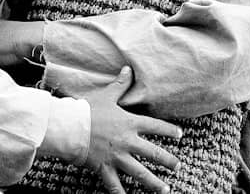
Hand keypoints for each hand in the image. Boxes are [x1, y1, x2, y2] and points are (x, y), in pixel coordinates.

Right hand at [83, 67, 181, 193]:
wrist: (69, 126)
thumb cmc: (87, 110)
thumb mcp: (107, 95)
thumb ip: (120, 84)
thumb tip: (129, 68)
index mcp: (130, 123)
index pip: (156, 126)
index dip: (170, 130)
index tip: (180, 135)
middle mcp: (127, 142)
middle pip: (153, 153)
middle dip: (168, 160)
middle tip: (177, 166)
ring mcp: (117, 157)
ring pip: (141, 172)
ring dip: (154, 183)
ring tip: (166, 189)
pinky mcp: (105, 168)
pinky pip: (116, 185)